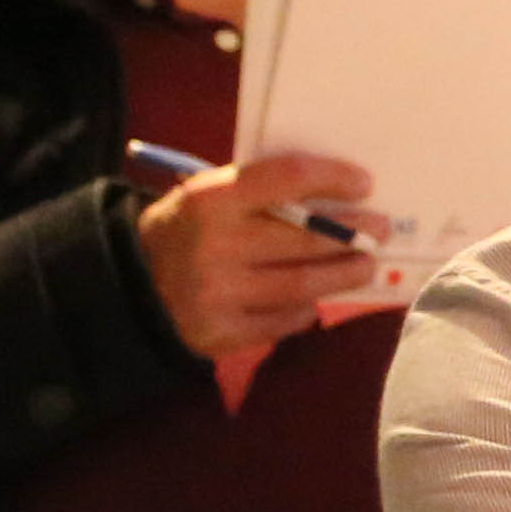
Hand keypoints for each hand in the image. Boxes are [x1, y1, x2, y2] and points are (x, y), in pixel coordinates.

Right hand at [136, 156, 387, 358]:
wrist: (130, 286)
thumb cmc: (188, 231)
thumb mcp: (209, 197)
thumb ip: (262, 194)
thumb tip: (341, 198)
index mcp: (210, 200)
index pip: (288, 178)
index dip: (333, 178)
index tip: (364, 183)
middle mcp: (214, 246)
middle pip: (307, 237)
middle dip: (354, 233)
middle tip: (381, 230)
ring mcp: (217, 295)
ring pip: (304, 284)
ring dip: (345, 274)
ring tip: (365, 265)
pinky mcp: (221, 334)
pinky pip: (285, 321)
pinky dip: (306, 308)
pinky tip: (315, 298)